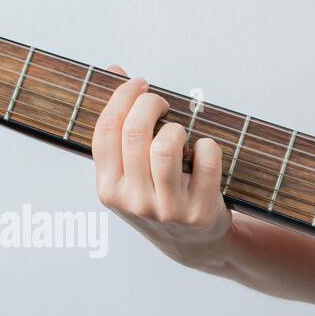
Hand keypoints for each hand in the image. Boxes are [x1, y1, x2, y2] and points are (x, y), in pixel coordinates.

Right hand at [92, 66, 232, 268]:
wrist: (195, 244)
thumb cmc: (159, 198)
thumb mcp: (130, 172)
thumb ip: (120, 127)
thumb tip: (115, 71)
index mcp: (108, 189)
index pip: (107, 131)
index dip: (122, 98)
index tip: (139, 84)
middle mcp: (134, 202)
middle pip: (136, 133)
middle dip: (151, 103)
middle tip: (162, 102)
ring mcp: (168, 209)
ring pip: (167, 147)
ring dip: (176, 128)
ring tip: (179, 131)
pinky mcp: (201, 212)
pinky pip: (206, 161)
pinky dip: (207, 146)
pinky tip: (203, 149)